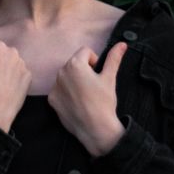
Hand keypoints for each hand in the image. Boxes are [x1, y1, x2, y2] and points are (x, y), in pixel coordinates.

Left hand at [47, 41, 127, 157]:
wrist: (95, 129)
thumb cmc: (104, 102)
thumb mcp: (110, 78)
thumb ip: (114, 58)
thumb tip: (122, 44)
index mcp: (75, 64)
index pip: (85, 52)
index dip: (95, 61)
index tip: (98, 75)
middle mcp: (61, 73)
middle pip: (75, 63)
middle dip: (84, 70)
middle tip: (93, 86)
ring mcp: (54, 87)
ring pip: (66, 76)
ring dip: (75, 81)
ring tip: (86, 95)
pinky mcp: (52, 100)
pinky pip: (59, 90)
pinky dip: (67, 93)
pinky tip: (77, 103)